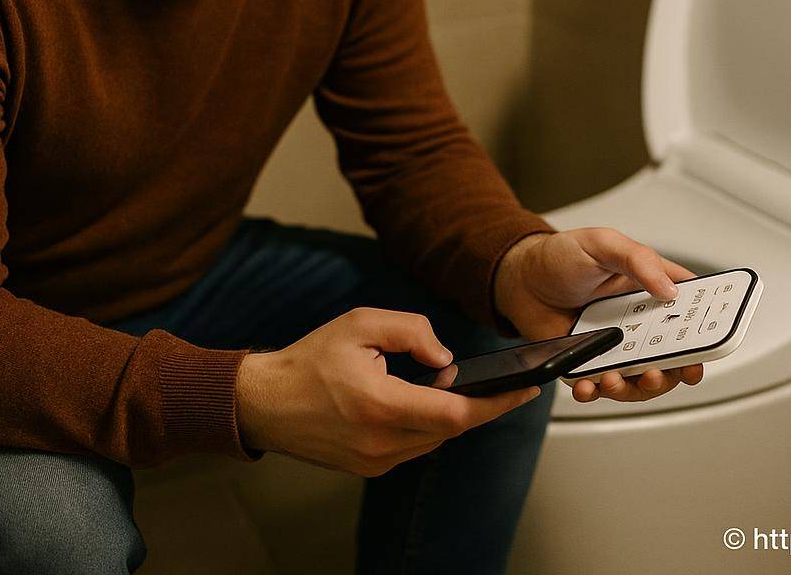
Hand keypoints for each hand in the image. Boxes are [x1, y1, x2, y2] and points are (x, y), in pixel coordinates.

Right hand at [235, 307, 541, 476]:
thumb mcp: (360, 324)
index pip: (456, 414)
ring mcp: (375, 461)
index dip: (497, 403)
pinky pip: (414, 447)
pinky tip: (424, 402)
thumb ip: (411, 331)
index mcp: (380, 406)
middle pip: (452, 429)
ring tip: (460, 388)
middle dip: (481, 406)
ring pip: (435, 440)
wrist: (264, 402)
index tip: (526, 390)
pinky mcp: (369, 468)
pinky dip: (427, 425)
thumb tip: (446, 359)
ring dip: (452, 415)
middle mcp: (381, 443)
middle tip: (506, 385)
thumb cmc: (308, 361)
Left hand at [494, 228, 704, 404]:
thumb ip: (638, 260)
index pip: (691, 310)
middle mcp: (639, 320)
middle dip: (672, 373)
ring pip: (640, 377)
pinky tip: (588, 387)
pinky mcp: (590, 360)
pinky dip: (597, 392)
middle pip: (672, 355)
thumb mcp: (602, 244)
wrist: (519, 278)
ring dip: (632, 387)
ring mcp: (616, 343)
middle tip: (656, 373)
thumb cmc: (561, 256)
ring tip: (613, 379)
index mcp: (650, 288)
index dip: (707, 331)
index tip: (709, 350)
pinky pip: (602, 385)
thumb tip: (670, 291)